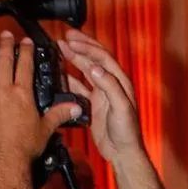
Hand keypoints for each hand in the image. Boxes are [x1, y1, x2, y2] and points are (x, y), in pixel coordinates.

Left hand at [0, 31, 82, 166]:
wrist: (6, 159)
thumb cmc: (25, 146)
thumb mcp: (46, 129)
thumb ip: (59, 114)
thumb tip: (74, 107)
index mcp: (22, 94)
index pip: (25, 66)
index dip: (26, 51)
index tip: (26, 42)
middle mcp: (4, 92)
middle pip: (4, 62)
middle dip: (5, 46)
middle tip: (5, 35)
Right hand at [58, 30, 141, 162]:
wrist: (122, 152)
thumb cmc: (127, 131)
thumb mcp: (121, 107)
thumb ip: (109, 87)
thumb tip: (95, 68)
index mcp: (120, 82)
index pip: (103, 58)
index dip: (87, 47)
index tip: (72, 40)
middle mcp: (111, 85)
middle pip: (94, 60)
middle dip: (80, 46)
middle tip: (65, 37)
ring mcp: (101, 94)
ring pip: (85, 71)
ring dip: (73, 59)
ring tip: (60, 49)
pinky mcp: (93, 105)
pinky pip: (79, 88)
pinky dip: (69, 80)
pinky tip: (60, 75)